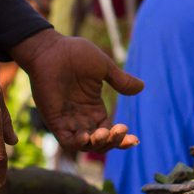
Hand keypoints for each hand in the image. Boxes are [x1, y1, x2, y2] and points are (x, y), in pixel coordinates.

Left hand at [12, 30, 144, 151]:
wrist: (51, 49)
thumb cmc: (76, 54)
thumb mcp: (104, 67)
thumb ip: (120, 80)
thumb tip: (142, 87)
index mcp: (94, 107)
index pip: (110, 131)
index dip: (122, 138)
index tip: (134, 137)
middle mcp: (82, 117)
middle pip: (100, 142)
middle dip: (112, 142)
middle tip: (119, 130)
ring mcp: (68, 119)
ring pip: (84, 144)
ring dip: (96, 144)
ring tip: (102, 133)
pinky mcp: (54, 119)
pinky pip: (65, 139)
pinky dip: (76, 143)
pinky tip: (85, 137)